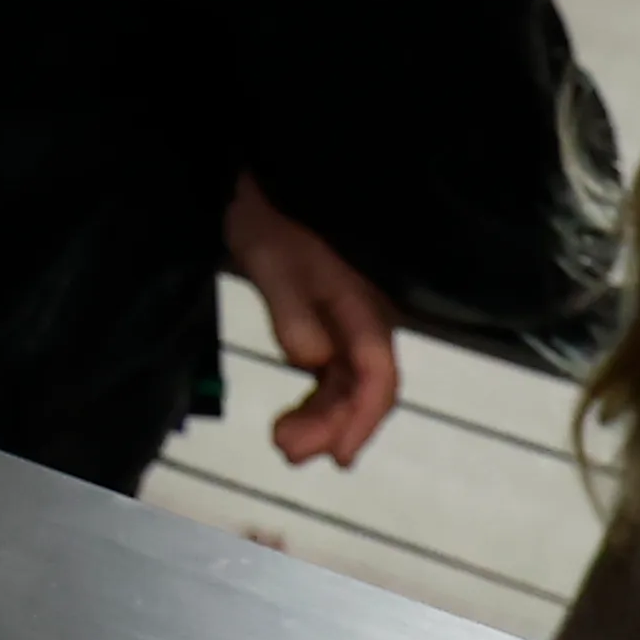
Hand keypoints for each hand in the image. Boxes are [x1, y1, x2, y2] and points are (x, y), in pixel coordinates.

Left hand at [224, 172, 401, 466]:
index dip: (361, 420)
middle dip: (333, 425)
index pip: (376, 376)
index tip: (339, 456)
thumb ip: (293, 313)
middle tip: (288, 451)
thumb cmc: (270, 217)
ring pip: (346, 383)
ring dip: (321, 416)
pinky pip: (330, 369)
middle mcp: (364, 319)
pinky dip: (314, 397)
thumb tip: (313, 363)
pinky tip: (294, 416)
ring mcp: (347, 320)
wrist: (263, 183)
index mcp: (362, 307)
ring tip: (284, 441)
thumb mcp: (272, 260)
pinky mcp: (325, 318)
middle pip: (363, 387)